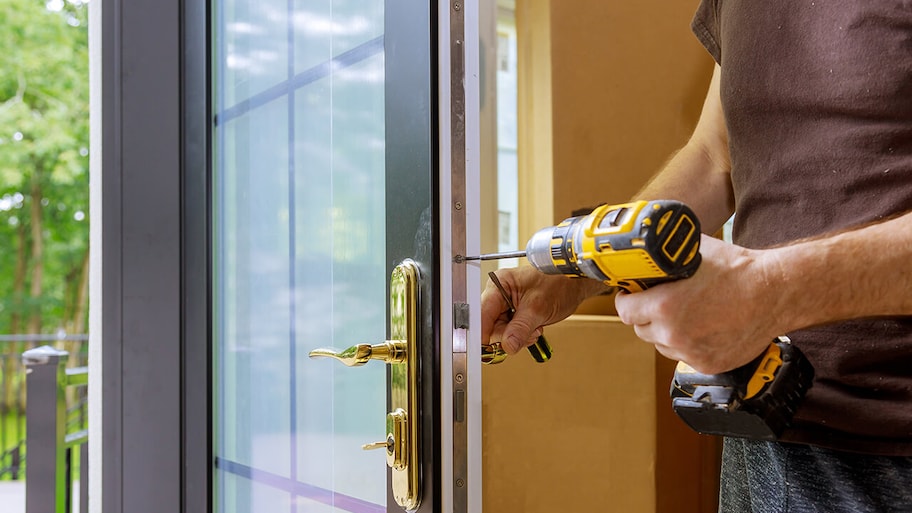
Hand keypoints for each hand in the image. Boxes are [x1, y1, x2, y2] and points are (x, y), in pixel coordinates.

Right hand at [481, 266, 609, 353]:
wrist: (575, 283)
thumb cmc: (559, 282)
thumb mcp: (538, 307)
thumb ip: (520, 328)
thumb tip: (507, 346)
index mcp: (499, 284)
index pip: (482, 313)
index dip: (483, 331)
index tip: (486, 349)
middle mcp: (498, 294)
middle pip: (489, 326)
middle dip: (508, 335)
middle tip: (528, 332)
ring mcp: (505, 305)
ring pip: (500, 332)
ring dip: (518, 336)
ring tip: (535, 327)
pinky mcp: (513, 313)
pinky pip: (510, 332)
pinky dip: (523, 335)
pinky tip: (534, 328)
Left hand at [614, 235, 783, 373]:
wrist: (776, 293)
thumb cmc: (739, 271)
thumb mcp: (695, 252)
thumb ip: (666, 256)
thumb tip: (648, 249)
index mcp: (664, 306)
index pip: (625, 311)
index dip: (627, 300)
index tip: (631, 295)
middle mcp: (673, 334)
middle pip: (641, 330)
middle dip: (646, 316)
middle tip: (658, 304)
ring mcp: (691, 353)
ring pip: (662, 345)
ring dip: (666, 332)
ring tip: (684, 315)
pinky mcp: (708, 365)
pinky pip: (685, 355)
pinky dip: (688, 344)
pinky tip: (702, 328)